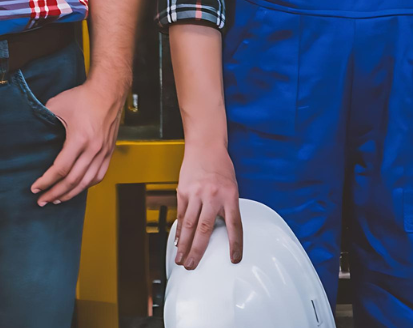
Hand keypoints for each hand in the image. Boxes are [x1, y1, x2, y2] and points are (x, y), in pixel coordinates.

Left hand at [30, 75, 127, 205]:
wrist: (109, 90)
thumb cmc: (83, 97)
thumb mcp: (57, 105)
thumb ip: (43, 119)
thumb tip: (29, 131)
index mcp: (80, 139)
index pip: (61, 169)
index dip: (46, 181)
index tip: (35, 188)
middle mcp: (93, 148)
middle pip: (73, 180)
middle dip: (55, 193)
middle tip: (42, 201)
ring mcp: (103, 151)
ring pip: (87, 182)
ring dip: (71, 193)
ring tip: (57, 199)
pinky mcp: (109, 150)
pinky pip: (99, 175)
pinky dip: (87, 185)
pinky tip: (78, 188)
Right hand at [173, 138, 242, 268]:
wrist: (205, 146)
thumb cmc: (221, 167)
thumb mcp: (231, 186)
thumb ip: (227, 207)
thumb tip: (220, 231)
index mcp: (230, 195)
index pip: (235, 225)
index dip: (235, 244)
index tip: (234, 259)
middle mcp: (213, 195)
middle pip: (205, 229)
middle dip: (198, 250)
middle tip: (192, 266)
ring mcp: (196, 193)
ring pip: (189, 225)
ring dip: (184, 245)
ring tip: (181, 260)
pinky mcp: (183, 191)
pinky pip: (181, 215)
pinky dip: (179, 230)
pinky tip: (177, 242)